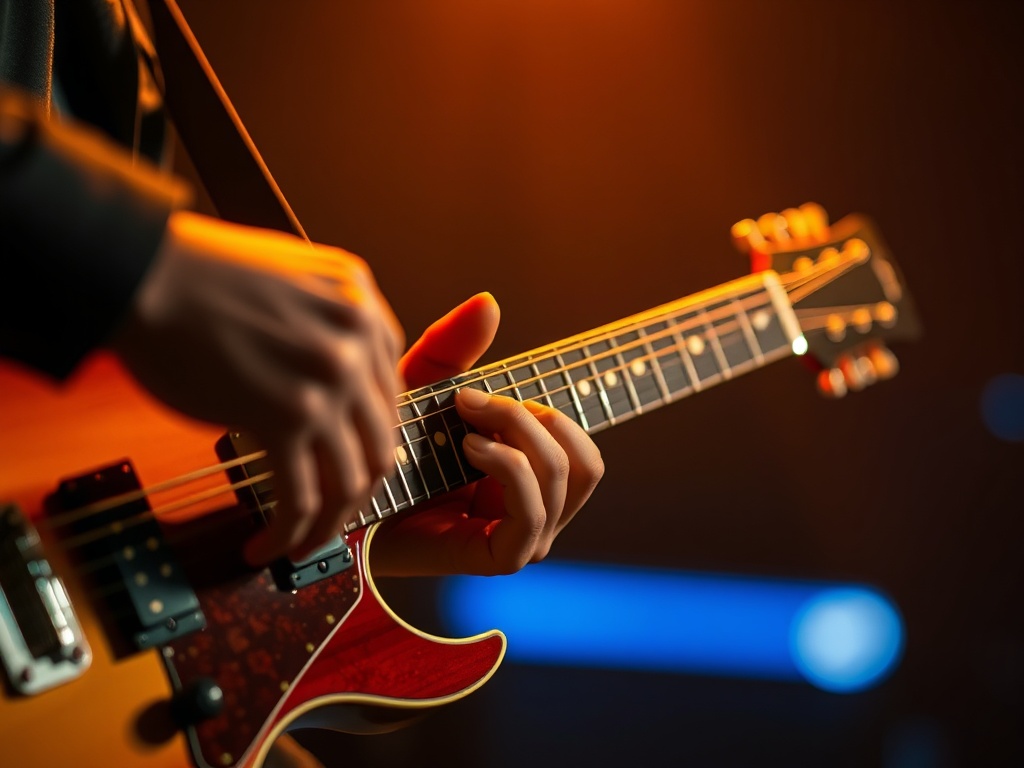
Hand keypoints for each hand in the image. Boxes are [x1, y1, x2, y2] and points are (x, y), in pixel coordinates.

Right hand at [110, 211, 403, 563]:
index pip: (388, 393)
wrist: (143, 275)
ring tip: (302, 543)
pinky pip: (303, 498)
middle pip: (380, 443)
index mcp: (361, 305)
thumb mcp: (294, 281)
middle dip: (357, 492)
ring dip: (329, 526)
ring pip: (352, 481)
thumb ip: (327, 323)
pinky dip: (290, 535)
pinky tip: (266, 547)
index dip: (368, 440)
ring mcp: (327, 382)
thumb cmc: (199, 277)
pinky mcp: (286, 418)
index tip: (348, 464)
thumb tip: (334, 385)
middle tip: (330, 515)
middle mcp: (357, 343)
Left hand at [370, 293, 603, 576]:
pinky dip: (508, 467)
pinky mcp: (501, 556)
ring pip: (563, 476)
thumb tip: (488, 303)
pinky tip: (467, 448)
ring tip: (465, 428)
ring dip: (518, 435)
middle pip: (584, 461)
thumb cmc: (387, 452)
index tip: (484, 394)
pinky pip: (534, 512)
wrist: (348, 507)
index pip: (584, 451)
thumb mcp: (422, 390)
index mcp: (535, 480)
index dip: (550, 412)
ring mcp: (525, 537)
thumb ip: (454, 347)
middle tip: (472, 403)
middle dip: (532, 417)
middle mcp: (539, 511)